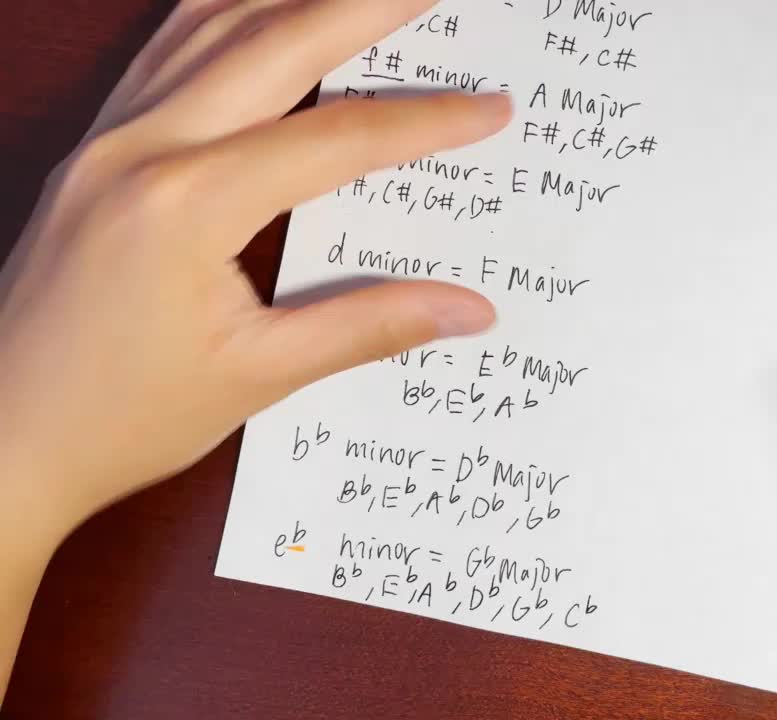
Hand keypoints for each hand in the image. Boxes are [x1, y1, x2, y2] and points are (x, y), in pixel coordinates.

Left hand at [0, 0, 510, 548]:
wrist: (2, 440)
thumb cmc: (117, 417)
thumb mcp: (256, 377)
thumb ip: (367, 326)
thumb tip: (467, 309)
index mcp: (185, 205)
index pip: (334, 141)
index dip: (422, 123)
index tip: (489, 108)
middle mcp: (140, 149)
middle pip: (273, 42)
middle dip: (363, 8)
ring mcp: (107, 140)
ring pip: (209, 26)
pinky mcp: (94, 150)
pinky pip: (164, 53)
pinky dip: (226, 16)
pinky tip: (262, 10)